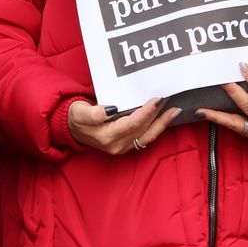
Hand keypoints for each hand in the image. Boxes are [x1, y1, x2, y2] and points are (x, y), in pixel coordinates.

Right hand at [68, 98, 182, 155]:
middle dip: (159, 117)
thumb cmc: (76, 117)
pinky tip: (163, 119)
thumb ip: (93, 113)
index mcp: (107, 137)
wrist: (72, 129)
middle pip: (144, 130)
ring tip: (175, 111)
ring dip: (162, 124)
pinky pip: (145, 137)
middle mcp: (117, 145)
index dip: (147, 112)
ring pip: (148, 136)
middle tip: (173, 103)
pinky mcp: (126, 145)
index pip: (133, 123)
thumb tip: (111, 110)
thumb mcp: (80, 112)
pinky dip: (156, 128)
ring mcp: (123, 147)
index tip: (157, 99)